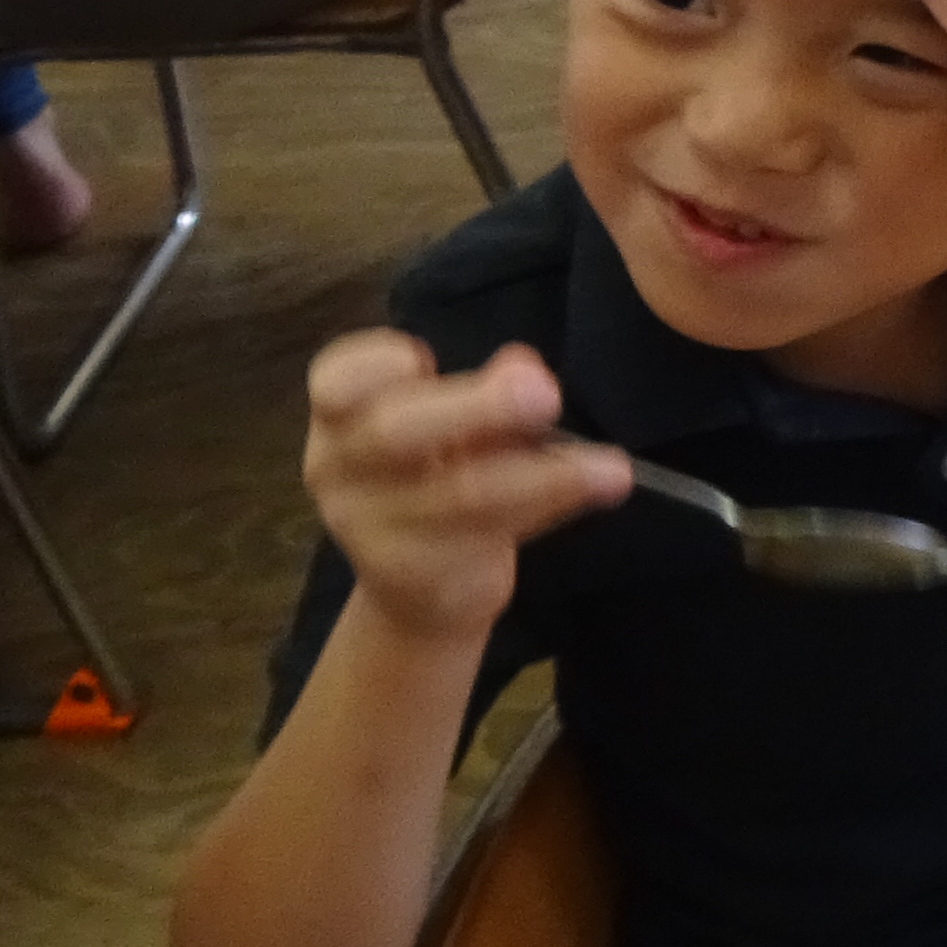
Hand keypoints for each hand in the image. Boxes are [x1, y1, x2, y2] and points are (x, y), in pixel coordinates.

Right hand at [299, 331, 630, 647]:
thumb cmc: (437, 478)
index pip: (336, 380)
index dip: (376, 363)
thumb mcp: (459, 424)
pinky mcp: (415, 576)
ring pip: (459, 495)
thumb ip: (486, 388)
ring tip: (610, 467)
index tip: (422, 356)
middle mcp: (340, 470)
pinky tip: (600, 489)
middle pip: (394, 433)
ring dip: (545, 475)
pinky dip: (551, 506)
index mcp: (341, 416)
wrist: (419, 590)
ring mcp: (371, 530)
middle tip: (547, 395)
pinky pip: (488, 536)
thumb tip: (524, 367)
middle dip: (475, 409)